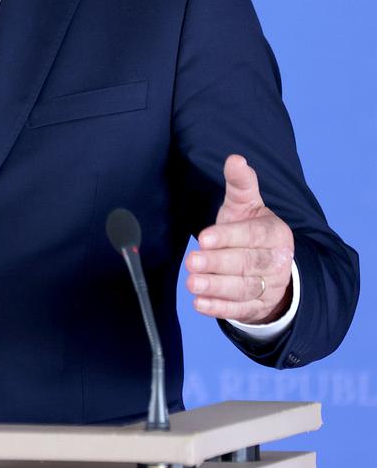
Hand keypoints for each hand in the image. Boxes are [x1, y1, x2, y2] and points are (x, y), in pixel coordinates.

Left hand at [186, 155, 294, 322]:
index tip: (204, 237)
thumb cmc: (250, 231)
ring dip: (217, 287)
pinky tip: (199, 304)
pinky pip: (239, 309)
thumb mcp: (246, 207)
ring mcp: (269, 286)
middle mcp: (276, 261)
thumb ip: (240, 185)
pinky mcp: (257, 306)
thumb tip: (235, 158)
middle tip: (192, 261)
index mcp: (275, 234)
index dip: (228, 237)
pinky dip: (219, 308)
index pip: (252, 235)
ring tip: (192, 283)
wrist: (270, 266)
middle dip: (219, 263)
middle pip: (248, 263)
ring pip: (243, 288)